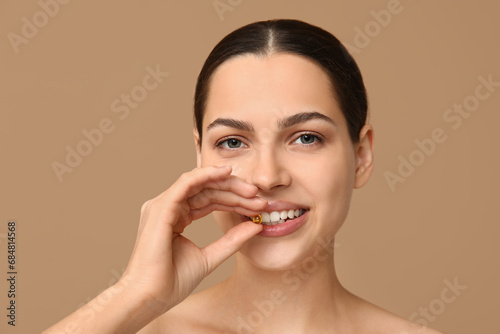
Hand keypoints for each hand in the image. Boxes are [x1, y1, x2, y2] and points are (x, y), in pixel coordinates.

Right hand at [120, 166, 265, 314]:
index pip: (209, 200)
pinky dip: (206, 175)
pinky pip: (186, 183)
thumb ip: (232, 240)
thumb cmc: (172, 281)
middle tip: (259, 197)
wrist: (151, 297)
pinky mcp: (161, 207)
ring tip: (251, 190)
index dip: (235, 200)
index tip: (258, 206)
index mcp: (177, 217)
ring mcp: (163, 205)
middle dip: (235, 191)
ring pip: (199, 183)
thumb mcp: (211, 256)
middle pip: (207, 189)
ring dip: (226, 183)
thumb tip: (256, 225)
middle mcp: (169, 207)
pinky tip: (226, 173)